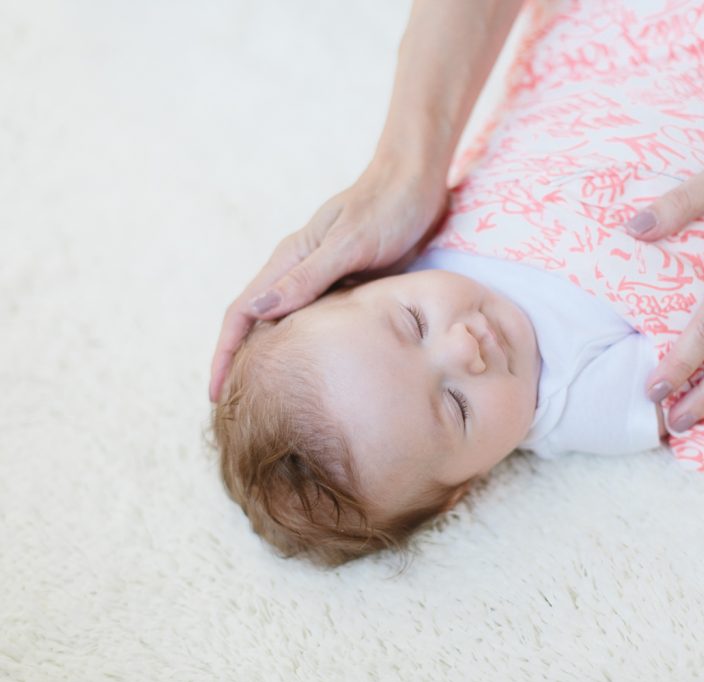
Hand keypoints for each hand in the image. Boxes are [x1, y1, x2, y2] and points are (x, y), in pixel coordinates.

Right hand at [208, 160, 447, 401]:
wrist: (419, 181)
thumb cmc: (387, 207)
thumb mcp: (349, 243)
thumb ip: (307, 277)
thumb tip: (257, 312)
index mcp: (289, 260)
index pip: (242, 314)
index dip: (225, 355)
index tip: (218, 395)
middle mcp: (300, 272)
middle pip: (258, 325)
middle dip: (243, 365)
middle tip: (239, 411)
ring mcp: (325, 280)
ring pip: (290, 328)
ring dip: (276, 360)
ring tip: (274, 402)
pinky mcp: (351, 286)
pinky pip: (322, 324)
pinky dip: (312, 350)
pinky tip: (320, 374)